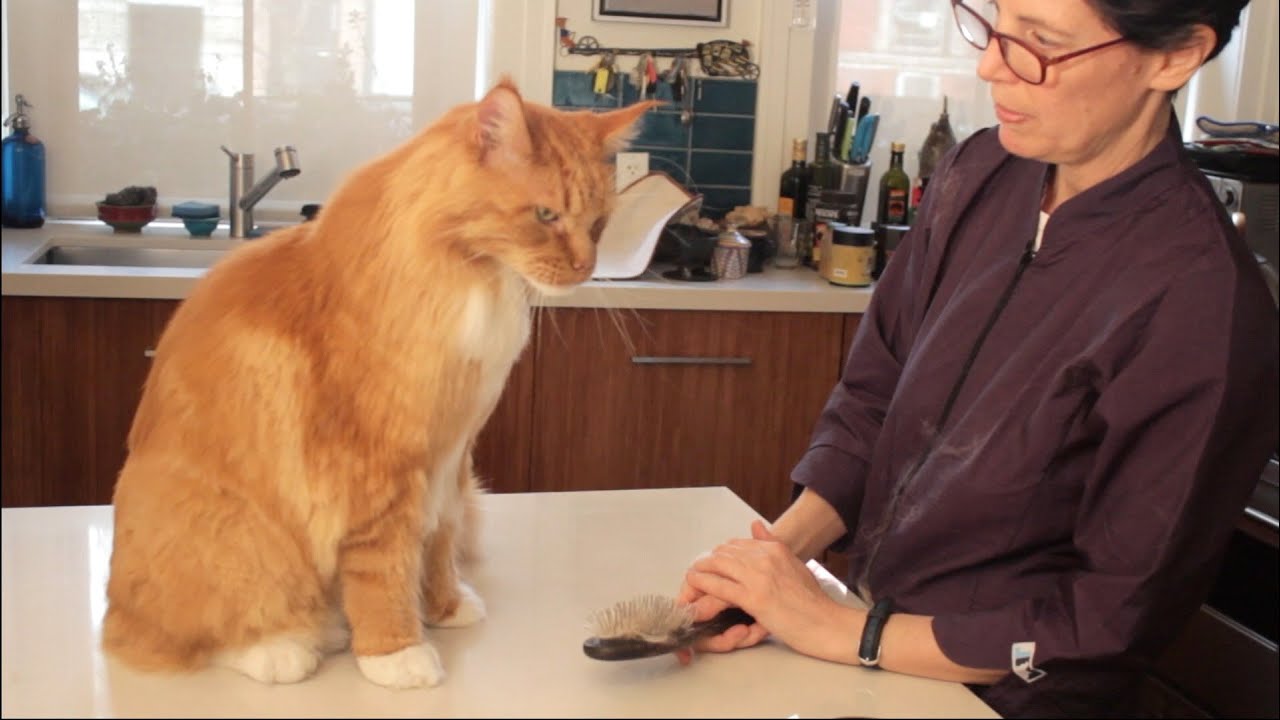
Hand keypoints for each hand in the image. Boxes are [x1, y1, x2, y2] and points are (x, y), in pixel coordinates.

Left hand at [682, 519, 842, 661]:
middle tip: (696, 573)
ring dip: (699, 572)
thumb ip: (773, 544)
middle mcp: (765, 557)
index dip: (719, 555)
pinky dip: (702, 585)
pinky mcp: (754, 597)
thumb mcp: (794, 565)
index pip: (735, 544)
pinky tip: (694, 586)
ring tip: (691, 579)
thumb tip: (756, 524)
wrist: (827, 624)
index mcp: (775, 548)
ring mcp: (759, 576)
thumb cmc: (813, 602)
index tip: (711, 565)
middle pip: (722, 552)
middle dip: (706, 562)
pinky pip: (719, 586)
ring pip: (717, 565)